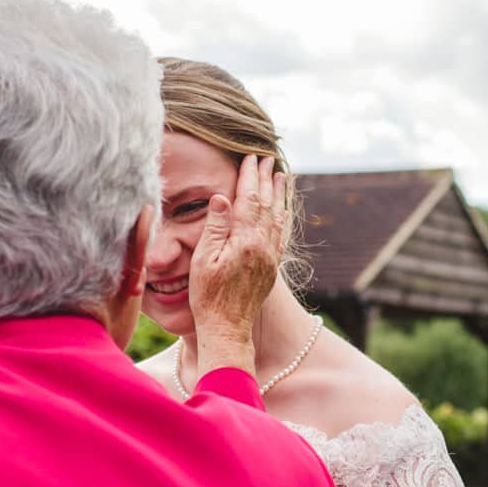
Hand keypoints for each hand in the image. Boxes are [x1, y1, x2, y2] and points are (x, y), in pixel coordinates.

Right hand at [190, 155, 286, 380]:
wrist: (227, 328)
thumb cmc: (208, 297)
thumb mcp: (204, 260)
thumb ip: (215, 227)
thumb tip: (222, 198)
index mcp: (245, 241)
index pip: (248, 200)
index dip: (249, 177)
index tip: (250, 158)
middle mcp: (263, 246)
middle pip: (267, 204)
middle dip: (267, 179)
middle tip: (268, 159)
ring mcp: (269, 258)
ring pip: (278, 218)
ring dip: (279, 195)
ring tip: (282, 176)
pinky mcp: (271, 268)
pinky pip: (281, 235)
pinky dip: (282, 218)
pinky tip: (283, 211)